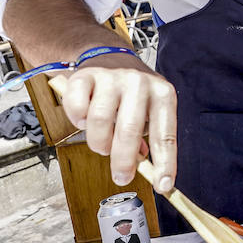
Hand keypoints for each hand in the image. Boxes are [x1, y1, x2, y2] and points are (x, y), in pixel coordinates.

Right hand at [54, 54, 177, 193]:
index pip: (166, 135)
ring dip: (99, 142)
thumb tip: (150, 172)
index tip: (164, 186)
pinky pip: (77, 108)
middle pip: (129, 131)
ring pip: (100, 121)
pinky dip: (77, 121)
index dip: (165, 163)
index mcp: (163, 94)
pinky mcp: (86, 75)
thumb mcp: (148, 112)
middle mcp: (140, 83)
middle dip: (123, 162)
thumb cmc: (131, 95)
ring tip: (102, 144)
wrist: (108, 57)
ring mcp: (112, 77)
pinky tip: (84, 121)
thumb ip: (148, 139)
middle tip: (121, 177)